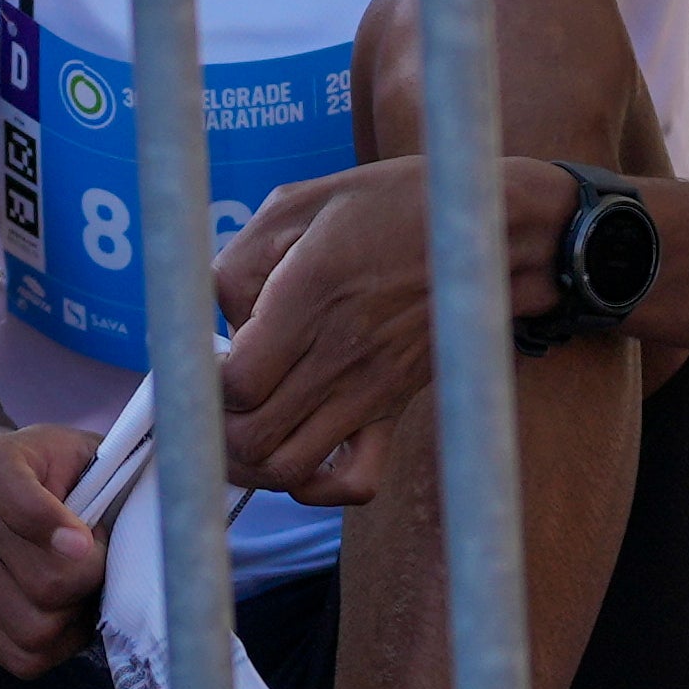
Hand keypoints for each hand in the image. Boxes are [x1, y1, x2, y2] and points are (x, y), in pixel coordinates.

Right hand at [0, 422, 104, 675]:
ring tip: (78, 580)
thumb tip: (115, 540)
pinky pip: (25, 656)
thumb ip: (106, 474)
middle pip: (46, 582)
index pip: (20, 504)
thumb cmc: (51, 467)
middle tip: (94, 550)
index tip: (85, 539)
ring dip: (75, 612)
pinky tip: (65, 609)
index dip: (55, 527)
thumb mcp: (78, 449)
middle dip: (89, 574)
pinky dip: (58, 641)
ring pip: (38, 627)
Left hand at [211, 156, 578, 503]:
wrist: (486, 236)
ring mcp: (371, 390)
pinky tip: (298, 453)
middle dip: (215, 426)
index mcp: (311, 295)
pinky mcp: (394, 408)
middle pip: (252, 437)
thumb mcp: (301, 202)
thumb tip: (214, 320)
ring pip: (289, 470)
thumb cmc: (392, 205)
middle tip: (217, 394)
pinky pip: (356, 484)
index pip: (235, 383)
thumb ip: (239, 259)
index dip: (202, 382)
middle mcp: (341, 353)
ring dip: (251, 459)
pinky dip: (316, 486)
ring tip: (245, 422)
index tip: (205, 358)